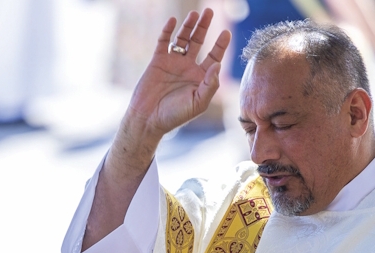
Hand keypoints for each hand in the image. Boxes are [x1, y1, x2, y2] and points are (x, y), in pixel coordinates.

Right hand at [124, 9, 231, 142]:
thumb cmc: (175, 116)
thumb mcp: (198, 103)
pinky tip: (173, 21)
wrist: (148, 119)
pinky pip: (164, 42)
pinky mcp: (158, 61)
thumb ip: (210, 85)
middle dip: (205, 27)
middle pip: (199, 42)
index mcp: (200, 78)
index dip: (220, 44)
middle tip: (210, 11)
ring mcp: (173, 63)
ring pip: (182, 39)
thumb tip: (217, 65)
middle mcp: (188, 68)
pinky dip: (167, 31)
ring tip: (194, 14)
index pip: (214, 57)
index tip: (226, 33)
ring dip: (188, 27)